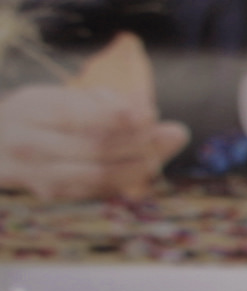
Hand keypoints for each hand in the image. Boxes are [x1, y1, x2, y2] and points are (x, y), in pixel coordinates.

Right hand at [0, 84, 189, 198]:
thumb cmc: (36, 117)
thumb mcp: (57, 97)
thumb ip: (101, 102)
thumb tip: (148, 111)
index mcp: (33, 110)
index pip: (78, 114)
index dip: (119, 116)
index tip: (151, 113)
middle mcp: (29, 143)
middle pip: (94, 146)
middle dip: (142, 142)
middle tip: (173, 134)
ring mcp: (36, 173)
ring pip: (98, 174)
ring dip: (140, 166)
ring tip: (161, 154)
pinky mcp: (49, 192)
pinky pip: (94, 189)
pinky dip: (124, 180)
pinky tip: (143, 169)